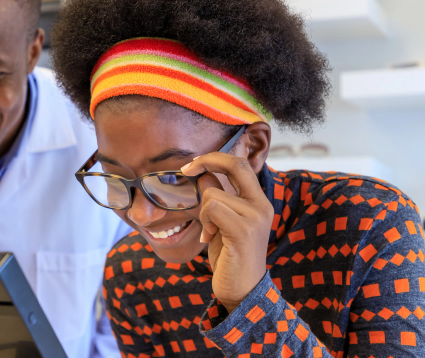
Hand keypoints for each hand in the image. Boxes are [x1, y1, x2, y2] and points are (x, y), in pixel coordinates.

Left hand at [181, 153, 273, 313]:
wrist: (242, 290)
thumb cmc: (230, 257)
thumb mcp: (222, 223)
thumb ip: (218, 198)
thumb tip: (202, 174)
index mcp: (258, 201)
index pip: (240, 164)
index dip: (214, 158)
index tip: (191, 166)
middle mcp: (262, 205)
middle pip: (236, 165)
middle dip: (206, 161)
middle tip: (186, 170)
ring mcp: (255, 217)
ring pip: (212, 194)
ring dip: (202, 213)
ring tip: (210, 232)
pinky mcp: (243, 230)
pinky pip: (212, 208)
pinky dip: (205, 222)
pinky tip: (210, 238)